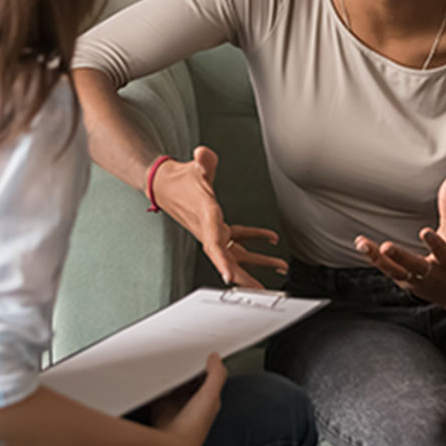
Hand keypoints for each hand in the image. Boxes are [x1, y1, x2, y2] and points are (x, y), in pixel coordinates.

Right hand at [152, 146, 287, 287]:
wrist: (165, 184)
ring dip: (258, 261)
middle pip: (227, 259)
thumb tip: (203, 154)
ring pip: (236, 252)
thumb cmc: (179, 179)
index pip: (213, 244)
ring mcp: (213, 231)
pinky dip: (256, 239)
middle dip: (243, 276)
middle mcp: (209, 230)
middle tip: (260, 291)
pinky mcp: (217, 228)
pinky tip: (272, 239)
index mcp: (205, 218)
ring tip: (281, 266)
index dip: (222, 262)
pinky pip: (239, 238)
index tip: (230, 278)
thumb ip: (202, 162)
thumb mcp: (192, 168)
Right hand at [152, 353, 226, 445]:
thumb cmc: (192, 427)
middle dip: (188, 369)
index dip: (207, 367)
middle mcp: (192, 404)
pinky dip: (159, 385)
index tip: (203, 353)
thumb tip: (216, 358)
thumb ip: (216, 375)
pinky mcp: (162, 408)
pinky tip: (159, 377)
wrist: (170, 443)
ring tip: (172, 363)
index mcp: (208, 402)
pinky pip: (161, 391)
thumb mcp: (210, 396)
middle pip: (191, 381)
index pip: (210, 380)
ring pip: (176, 385)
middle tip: (185, 356)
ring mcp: (177, 406)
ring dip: (173, 376)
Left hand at [354, 172, 445, 310]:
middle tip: (386, 246)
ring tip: (362, 243)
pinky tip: (361, 244)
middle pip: (414, 265)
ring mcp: (415, 281)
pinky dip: (374, 259)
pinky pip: (386, 271)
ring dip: (378, 259)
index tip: (425, 232)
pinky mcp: (403, 284)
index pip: (442, 251)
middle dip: (400, 257)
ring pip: (394, 271)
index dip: (434, 243)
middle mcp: (432, 273)